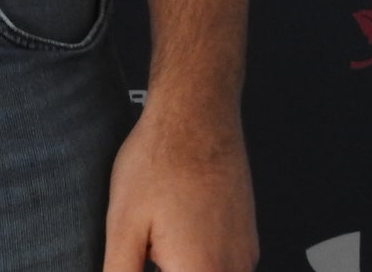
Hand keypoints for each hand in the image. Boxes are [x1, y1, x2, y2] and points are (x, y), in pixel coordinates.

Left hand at [101, 107, 257, 271]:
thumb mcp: (123, 224)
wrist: (197, 114)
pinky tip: (173, 233)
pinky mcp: (247, 241)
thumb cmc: (160, 158)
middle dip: (161, 267)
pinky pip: (221, 266)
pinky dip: (197, 260)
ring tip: (157, 239)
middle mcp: (231, 269)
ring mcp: (244, 256)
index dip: (149, 271)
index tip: (143, 259)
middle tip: (148, 246)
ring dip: (180, 265)